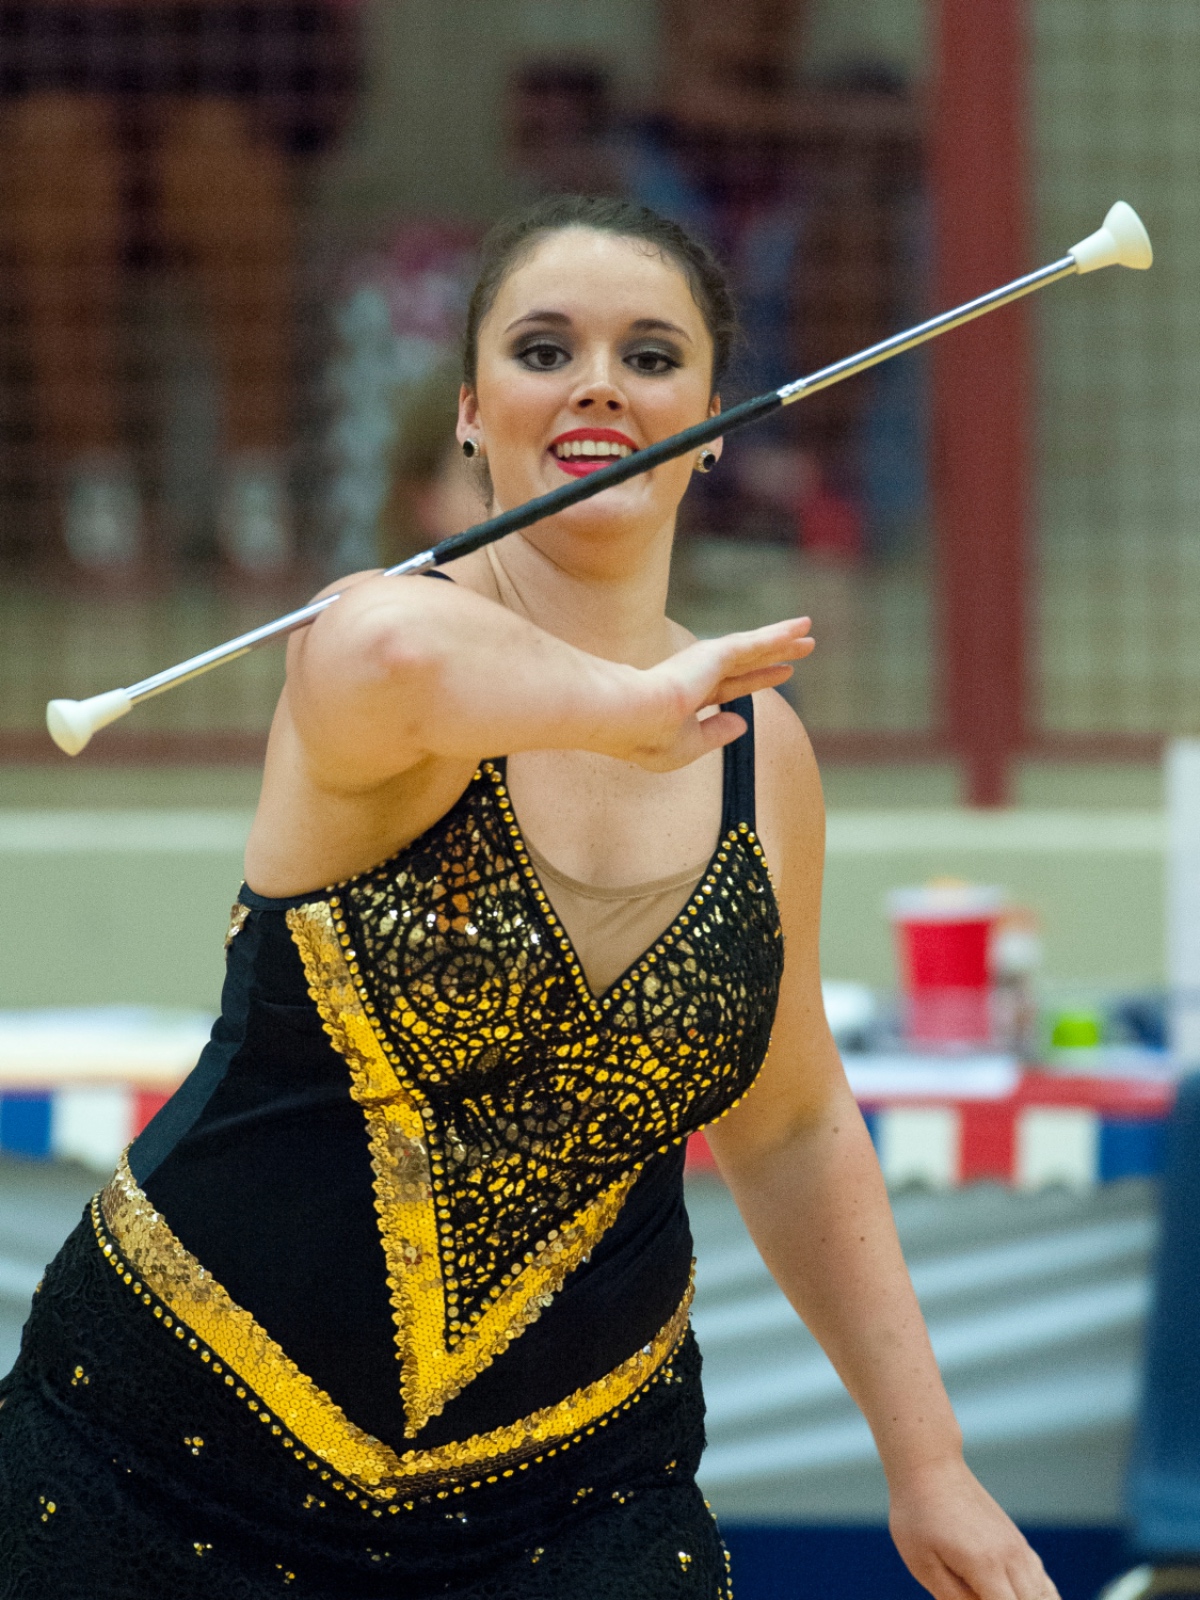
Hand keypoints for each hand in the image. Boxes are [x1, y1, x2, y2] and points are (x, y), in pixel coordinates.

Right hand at [608, 616, 813, 770]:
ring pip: (754, 648)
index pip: (730, 688)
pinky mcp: (716, 653)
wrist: (629, 717)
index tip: (780, 674)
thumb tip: (741, 722)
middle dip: (773, 655)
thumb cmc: (648, 738)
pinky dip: (780, 634)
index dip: (755, 681)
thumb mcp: (686, 747)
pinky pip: (756, 642)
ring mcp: (706, 662)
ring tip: (808, 629)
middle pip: (746, 664)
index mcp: (687, 698)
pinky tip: (800, 627)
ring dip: (782, 639)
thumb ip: (714, 734)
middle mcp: (697, 675)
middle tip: (802, 647)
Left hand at [889, 1457, 1059, 1599]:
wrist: (930, 1466)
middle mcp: (1011, 1557)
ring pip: (1043, 1595)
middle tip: (976, 1594)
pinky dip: (1039, 1596)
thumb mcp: (922, 1563)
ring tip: (991, 1593)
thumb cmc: (918, 1515)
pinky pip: (1041, 1580)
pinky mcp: (1017, 1541)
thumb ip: (952, 1598)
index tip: (973, 1599)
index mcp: (985, 1566)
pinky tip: (1019, 1597)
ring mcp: (1018, 1547)